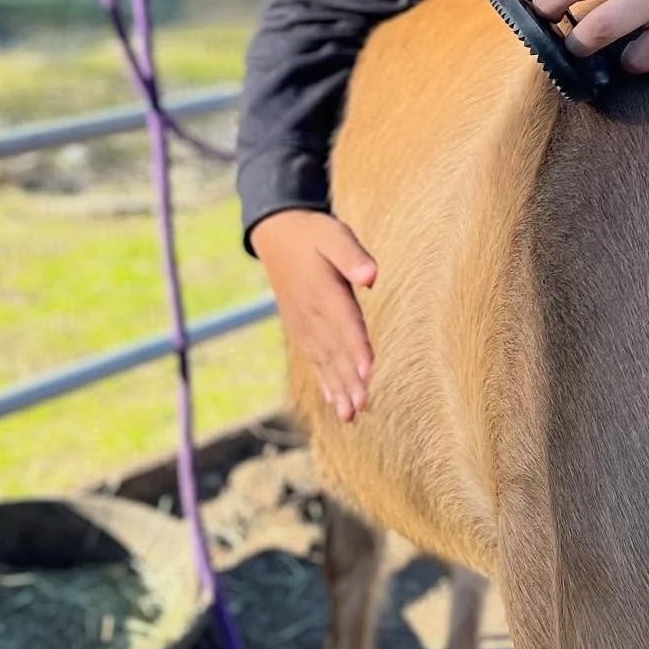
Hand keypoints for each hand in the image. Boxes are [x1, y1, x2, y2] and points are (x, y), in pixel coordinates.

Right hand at [252, 210, 376, 421]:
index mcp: (323, 291)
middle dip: (348, 380)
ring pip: (324, 361)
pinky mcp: (301, 329)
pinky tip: (337, 403)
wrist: (277, 235)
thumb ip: (352, 255)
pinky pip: (315, 359)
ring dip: (338, 388)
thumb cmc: (313, 233)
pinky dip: (326, 382)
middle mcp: (312, 313)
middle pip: (334, 350)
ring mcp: (304, 324)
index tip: (368, 372)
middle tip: (360, 408)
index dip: (356, 348)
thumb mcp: (334, 234)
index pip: (344, 323)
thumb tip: (372, 277)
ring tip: (351, 415)